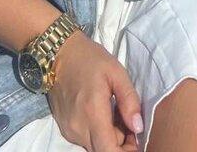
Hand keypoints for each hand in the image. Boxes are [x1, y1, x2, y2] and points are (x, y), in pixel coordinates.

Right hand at [48, 31, 142, 151]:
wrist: (59, 53)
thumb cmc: (90, 59)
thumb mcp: (116, 72)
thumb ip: (129, 100)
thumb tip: (138, 127)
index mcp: (92, 113)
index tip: (136, 140)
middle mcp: (78, 128)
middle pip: (103, 150)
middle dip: (120, 143)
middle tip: (129, 122)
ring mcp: (69, 130)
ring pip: (95, 146)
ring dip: (109, 137)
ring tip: (115, 113)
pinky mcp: (65, 128)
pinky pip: (85, 139)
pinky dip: (98, 132)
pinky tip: (102, 114)